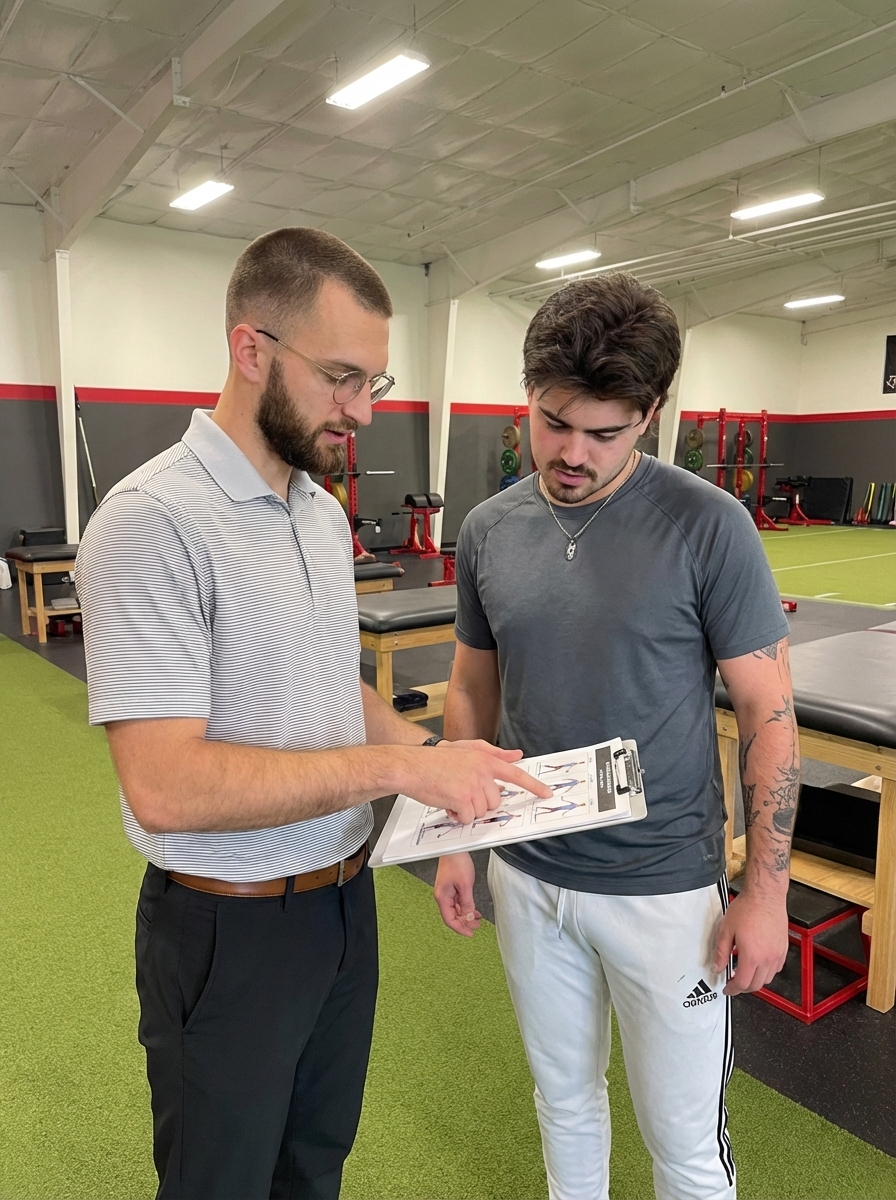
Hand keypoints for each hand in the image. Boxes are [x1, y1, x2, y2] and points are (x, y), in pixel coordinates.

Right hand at [406, 743, 550, 825]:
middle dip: (479, 802)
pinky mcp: (462, 799)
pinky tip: (446, 803)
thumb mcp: (466, 749)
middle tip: (461, 792)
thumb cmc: (435, 760)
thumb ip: (493, 753)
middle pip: (495, 801)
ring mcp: (473, 786)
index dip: (534, 786)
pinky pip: (468, 818)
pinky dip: (457, 816)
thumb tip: (517, 756)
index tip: (547, 793)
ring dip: (467, 810)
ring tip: (451, 796)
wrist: (411, 766)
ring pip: (482, 811)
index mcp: (486, 759)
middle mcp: (483, 772)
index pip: (516, 775)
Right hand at [434, 852, 480, 936]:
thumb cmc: (456, 862)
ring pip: (456, 909)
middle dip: (465, 922)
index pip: (449, 920)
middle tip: (477, 926)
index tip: (470, 933)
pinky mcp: (450, 887)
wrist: (453, 848)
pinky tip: (473, 909)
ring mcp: (446, 892)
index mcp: (442, 897)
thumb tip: (469, 917)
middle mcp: (442, 896)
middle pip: (452, 916)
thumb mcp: (465, 885)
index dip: (460, 928)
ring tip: (478, 919)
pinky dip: (465, 907)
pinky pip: (457, 902)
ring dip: (466, 915)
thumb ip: (467, 903)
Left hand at [712, 886, 788, 995]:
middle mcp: (767, 958)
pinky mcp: (783, 948)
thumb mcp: (726, 930)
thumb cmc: (747, 908)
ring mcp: (777, 954)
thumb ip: (721, 952)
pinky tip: (759, 963)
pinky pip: (776, 968)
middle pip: (756, 985)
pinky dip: (767, 971)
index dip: (732, 989)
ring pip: (768, 979)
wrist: (765, 896)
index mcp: (751, 956)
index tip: (727, 989)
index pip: (742, 983)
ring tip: (745, 972)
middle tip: (734, 982)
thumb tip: (717, 967)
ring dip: (755, 980)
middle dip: (743, 988)